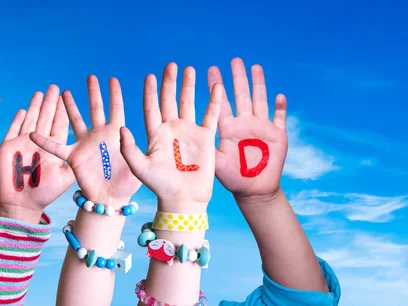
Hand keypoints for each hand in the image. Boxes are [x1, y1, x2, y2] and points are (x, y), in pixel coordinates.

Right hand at [0, 85, 74, 221]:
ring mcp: (24, 145)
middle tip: (54, 86)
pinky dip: (18, 121)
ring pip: (31, 121)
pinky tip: (23, 110)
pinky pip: (13, 130)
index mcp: (54, 149)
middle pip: (45, 119)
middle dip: (50, 103)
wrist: (21, 206)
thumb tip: (84, 154)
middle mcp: (40, 144)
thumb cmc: (45, 194)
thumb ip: (77, 160)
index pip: (59, 125)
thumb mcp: (67, 177)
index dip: (63, 110)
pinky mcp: (9, 148)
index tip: (67, 94)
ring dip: (35, 107)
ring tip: (40, 92)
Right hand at [30, 76, 140, 205]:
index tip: (112, 79)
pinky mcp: (74, 157)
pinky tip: (32, 134)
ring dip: (70, 107)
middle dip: (93, 92)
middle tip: (91, 77)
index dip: (114, 94)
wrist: (110, 199)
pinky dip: (44, 142)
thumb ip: (130, 147)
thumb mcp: (135, 164)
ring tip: (64, 92)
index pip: (116, 109)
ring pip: (75, 120)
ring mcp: (85, 144)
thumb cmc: (126, 184)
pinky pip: (56, 147)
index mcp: (116, 134)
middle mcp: (100, 135)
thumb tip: (121, 130)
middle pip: (95, 108)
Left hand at [119, 63, 223, 212]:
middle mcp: (171, 129)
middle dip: (170, 83)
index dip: (150, 92)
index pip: (151, 107)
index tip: (150, 76)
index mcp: (154, 134)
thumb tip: (122, 128)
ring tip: (189, 69)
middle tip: (171, 65)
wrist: (183, 199)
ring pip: (188, 103)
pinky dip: (213, 101)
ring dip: (189, 86)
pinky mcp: (205, 137)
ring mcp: (188, 132)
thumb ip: (130, 149)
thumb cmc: (160, 186)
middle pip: (169, 100)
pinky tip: (215, 86)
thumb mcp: (140, 168)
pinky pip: (210, 115)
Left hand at [209, 58, 287, 203]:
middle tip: (234, 60)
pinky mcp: (277, 136)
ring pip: (259, 101)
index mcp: (226, 129)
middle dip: (237, 78)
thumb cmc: (232, 179)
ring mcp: (261, 128)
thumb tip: (187, 139)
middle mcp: (243, 124)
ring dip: (258, 84)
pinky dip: (280, 108)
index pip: (220, 103)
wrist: (253, 191)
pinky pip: (280, 118)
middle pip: (240, 96)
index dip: (216, 87)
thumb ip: (202, 149)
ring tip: (255, 67)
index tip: (210, 69)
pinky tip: (279, 96)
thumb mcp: (213, 163)